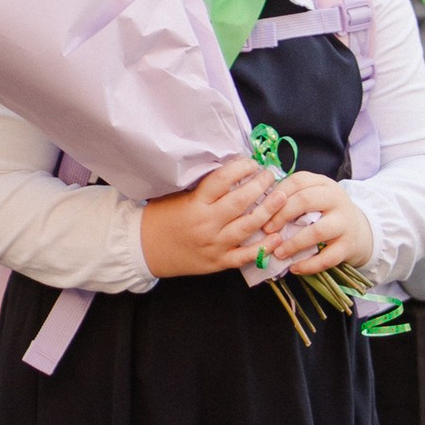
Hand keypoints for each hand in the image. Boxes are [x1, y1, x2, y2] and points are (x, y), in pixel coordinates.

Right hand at [139, 155, 279, 279]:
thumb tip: (230, 171)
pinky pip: (245, 255)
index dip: (241, 168)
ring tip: (281, 197)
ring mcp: (213, 244)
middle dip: (260, 186)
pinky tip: (277, 237)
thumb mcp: (175, 195)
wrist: (143, 249)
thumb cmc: (159, 218)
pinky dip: (263, 247)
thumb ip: (200, 186)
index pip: (222, 180)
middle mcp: (206, 223)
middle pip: (240, 201)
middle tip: (271, 175)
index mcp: (194, 203)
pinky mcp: (217, 262)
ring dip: (268, 211)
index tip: (252, 162)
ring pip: (247, 226)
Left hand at [258, 171, 375, 281]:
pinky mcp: (348, 246)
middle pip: (305, 200)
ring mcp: (344, 223)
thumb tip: (259, 208)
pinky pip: (327, 258)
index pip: (298, 181)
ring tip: (278, 252)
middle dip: (281, 215)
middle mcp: (336, 199)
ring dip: (293, 243)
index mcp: (324, 184)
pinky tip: (294, 268)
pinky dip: (309, 265)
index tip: (261, 210)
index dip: (277, 195)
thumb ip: (292, 198)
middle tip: (267, 230)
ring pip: (317, 231)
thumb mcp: (314, 197)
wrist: (359, 231)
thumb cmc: (326, 213)